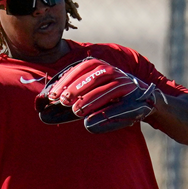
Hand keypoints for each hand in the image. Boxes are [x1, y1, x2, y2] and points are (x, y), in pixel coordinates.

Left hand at [35, 57, 160, 132]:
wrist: (145, 103)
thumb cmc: (111, 101)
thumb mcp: (89, 99)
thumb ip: (70, 103)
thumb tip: (43, 113)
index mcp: (101, 67)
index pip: (81, 68)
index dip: (66, 80)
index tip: (52, 95)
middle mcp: (114, 71)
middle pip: (94, 74)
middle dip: (77, 87)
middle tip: (62, 101)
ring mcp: (126, 83)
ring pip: (107, 87)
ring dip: (90, 99)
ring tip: (77, 111)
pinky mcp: (137, 97)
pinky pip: (120, 104)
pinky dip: (105, 112)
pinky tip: (91, 121)